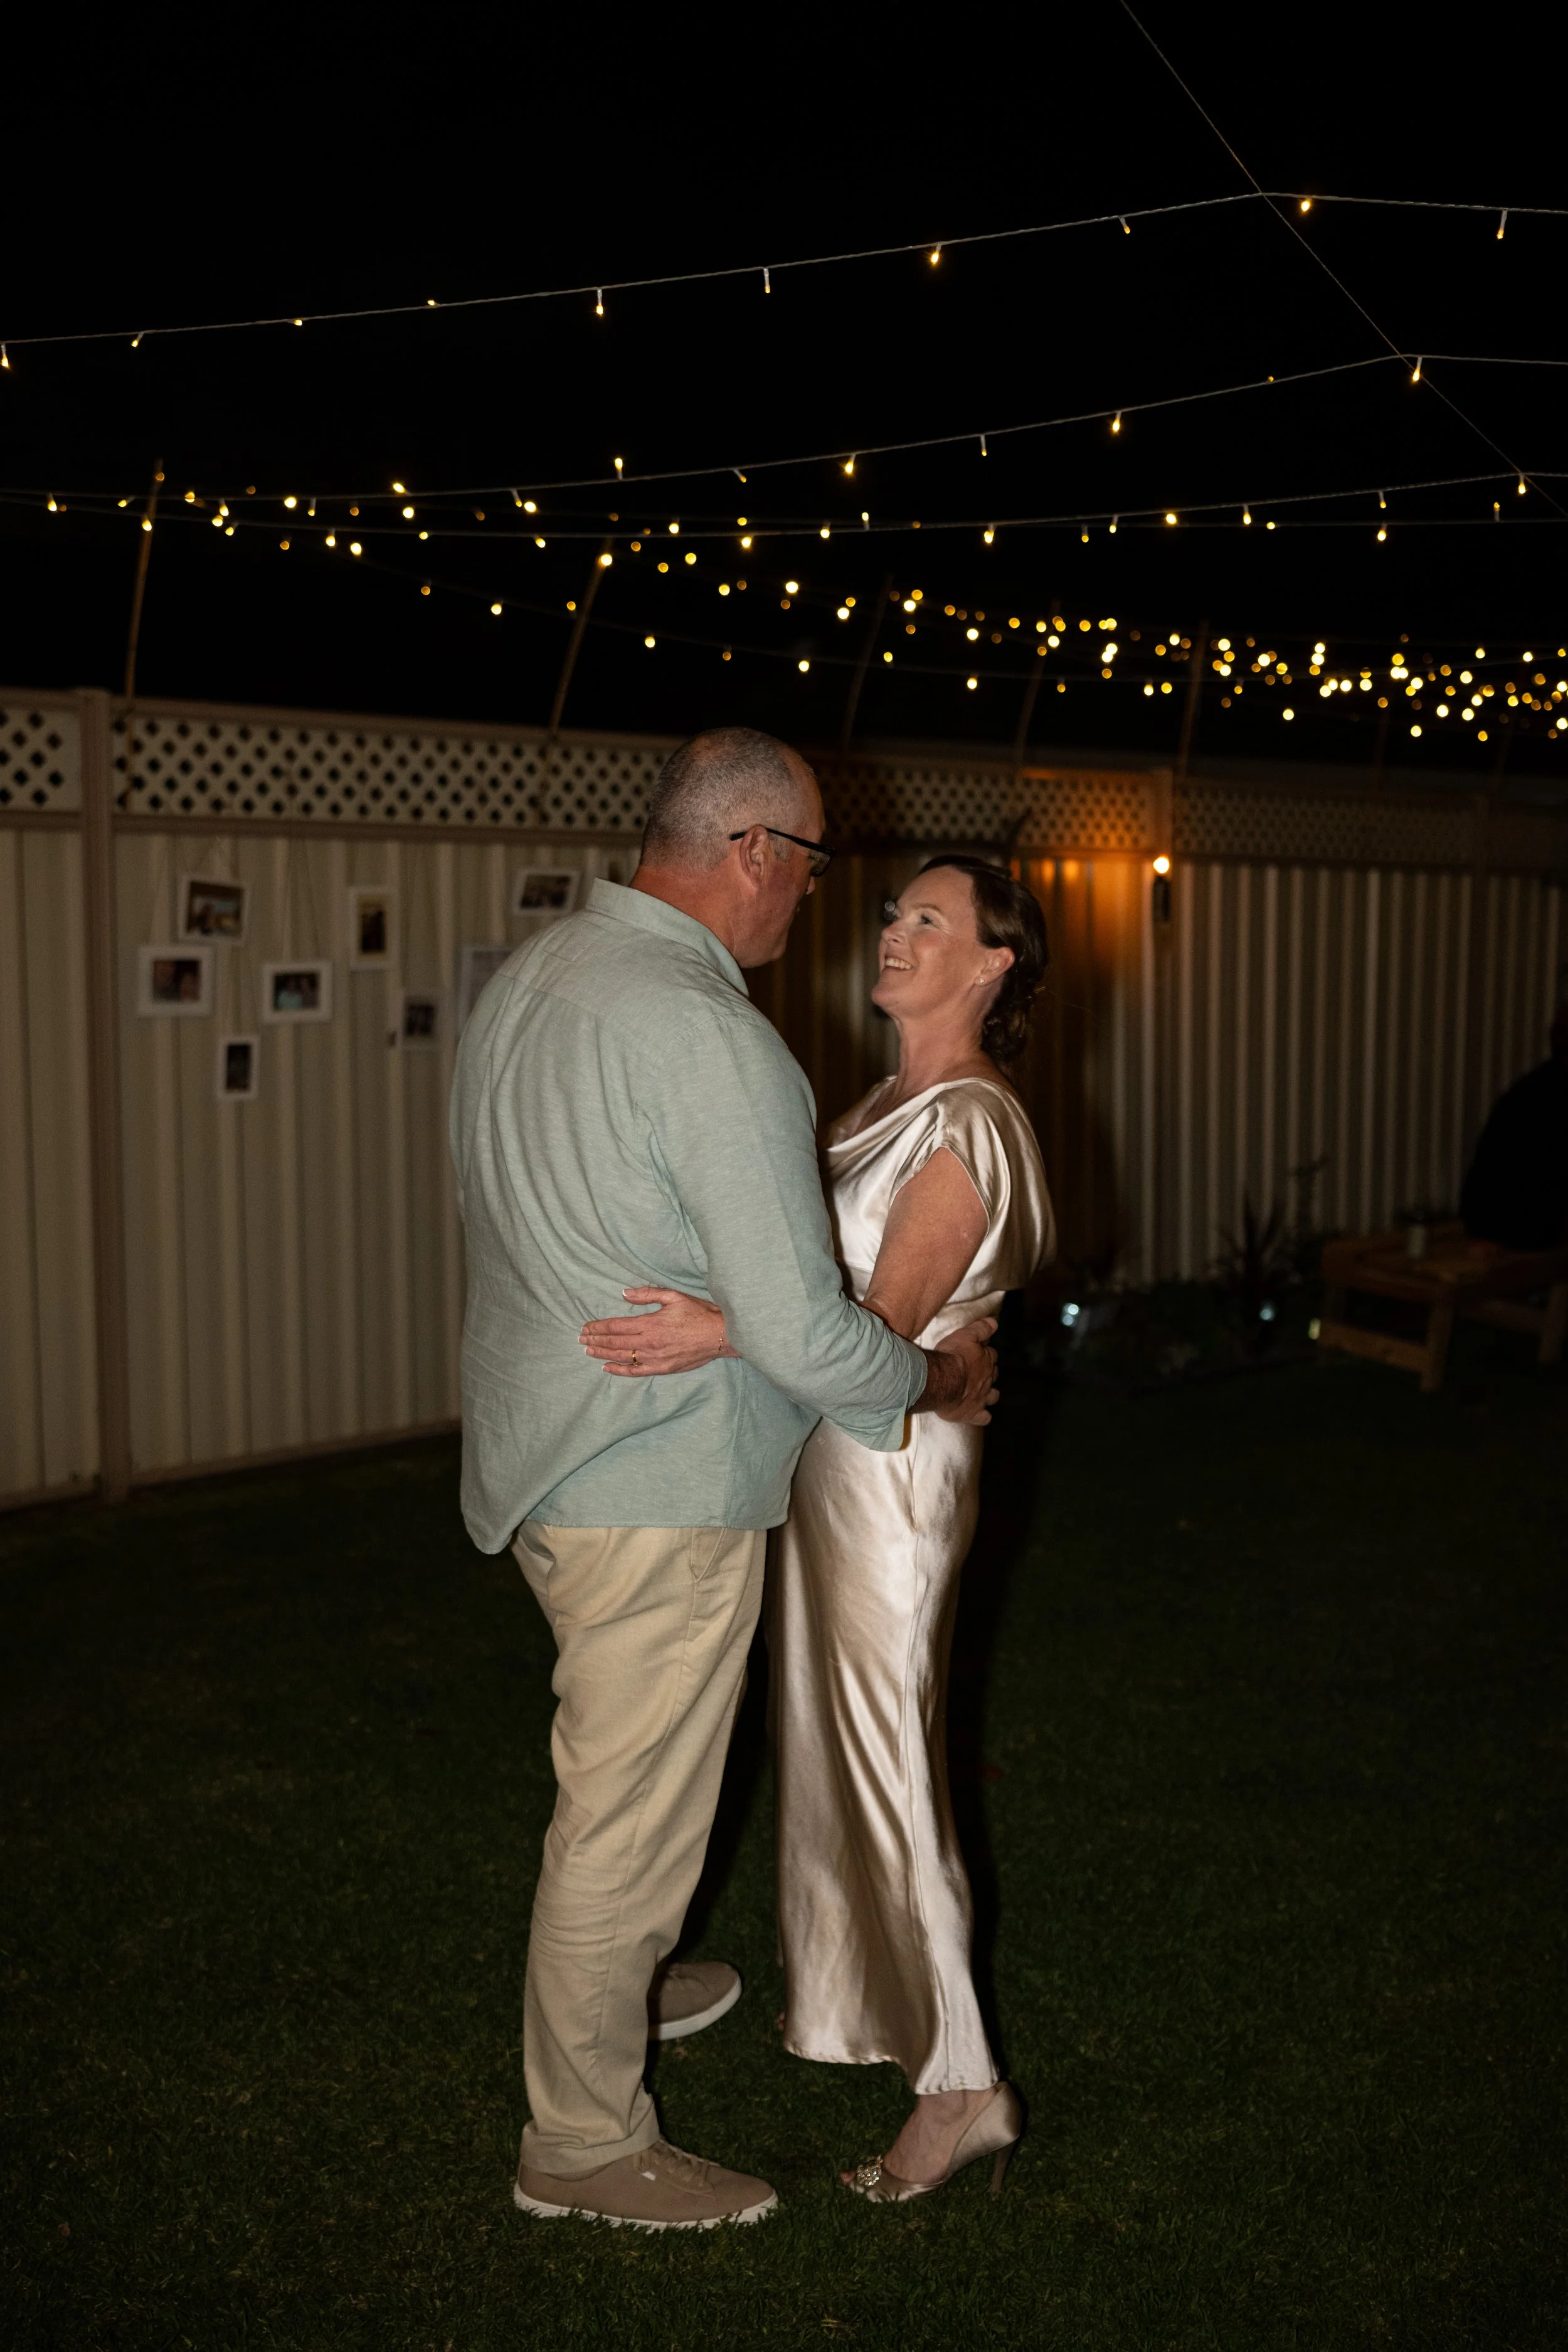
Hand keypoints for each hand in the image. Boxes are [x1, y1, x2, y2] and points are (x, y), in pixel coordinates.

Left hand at [579, 1288, 737, 1376]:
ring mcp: (655, 1358)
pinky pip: (636, 1372)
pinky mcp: (662, 1369)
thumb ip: (647, 1295)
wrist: (720, 1335)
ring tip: (588, 1350)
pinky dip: (619, 1371)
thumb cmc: (699, 1313)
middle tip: (581, 1338)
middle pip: (615, 1342)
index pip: (616, 1326)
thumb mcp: (674, 1296)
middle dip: (595, 1340)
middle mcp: (649, 1343)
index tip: (586, 1326)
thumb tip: (624, 1294)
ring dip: (603, 1354)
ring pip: (622, 1357)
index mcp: (650, 1323)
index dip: (598, 1327)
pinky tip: (607, 1368)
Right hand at [922, 1316, 998, 1424]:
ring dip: (990, 1394)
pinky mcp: (973, 1413)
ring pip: (993, 1396)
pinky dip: (983, 1416)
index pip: (991, 1355)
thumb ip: (981, 1328)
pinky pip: (984, 1418)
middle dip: (989, 1373)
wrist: (942, 1381)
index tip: (979, 1352)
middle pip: (993, 1375)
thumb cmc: (952, 1357)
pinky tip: (980, 1415)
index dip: (985, 1353)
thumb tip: (995, 1322)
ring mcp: (982, 1397)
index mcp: (986, 1361)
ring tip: (983, 1394)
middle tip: (978, 1372)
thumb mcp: (966, 1335)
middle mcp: (987, 1380)